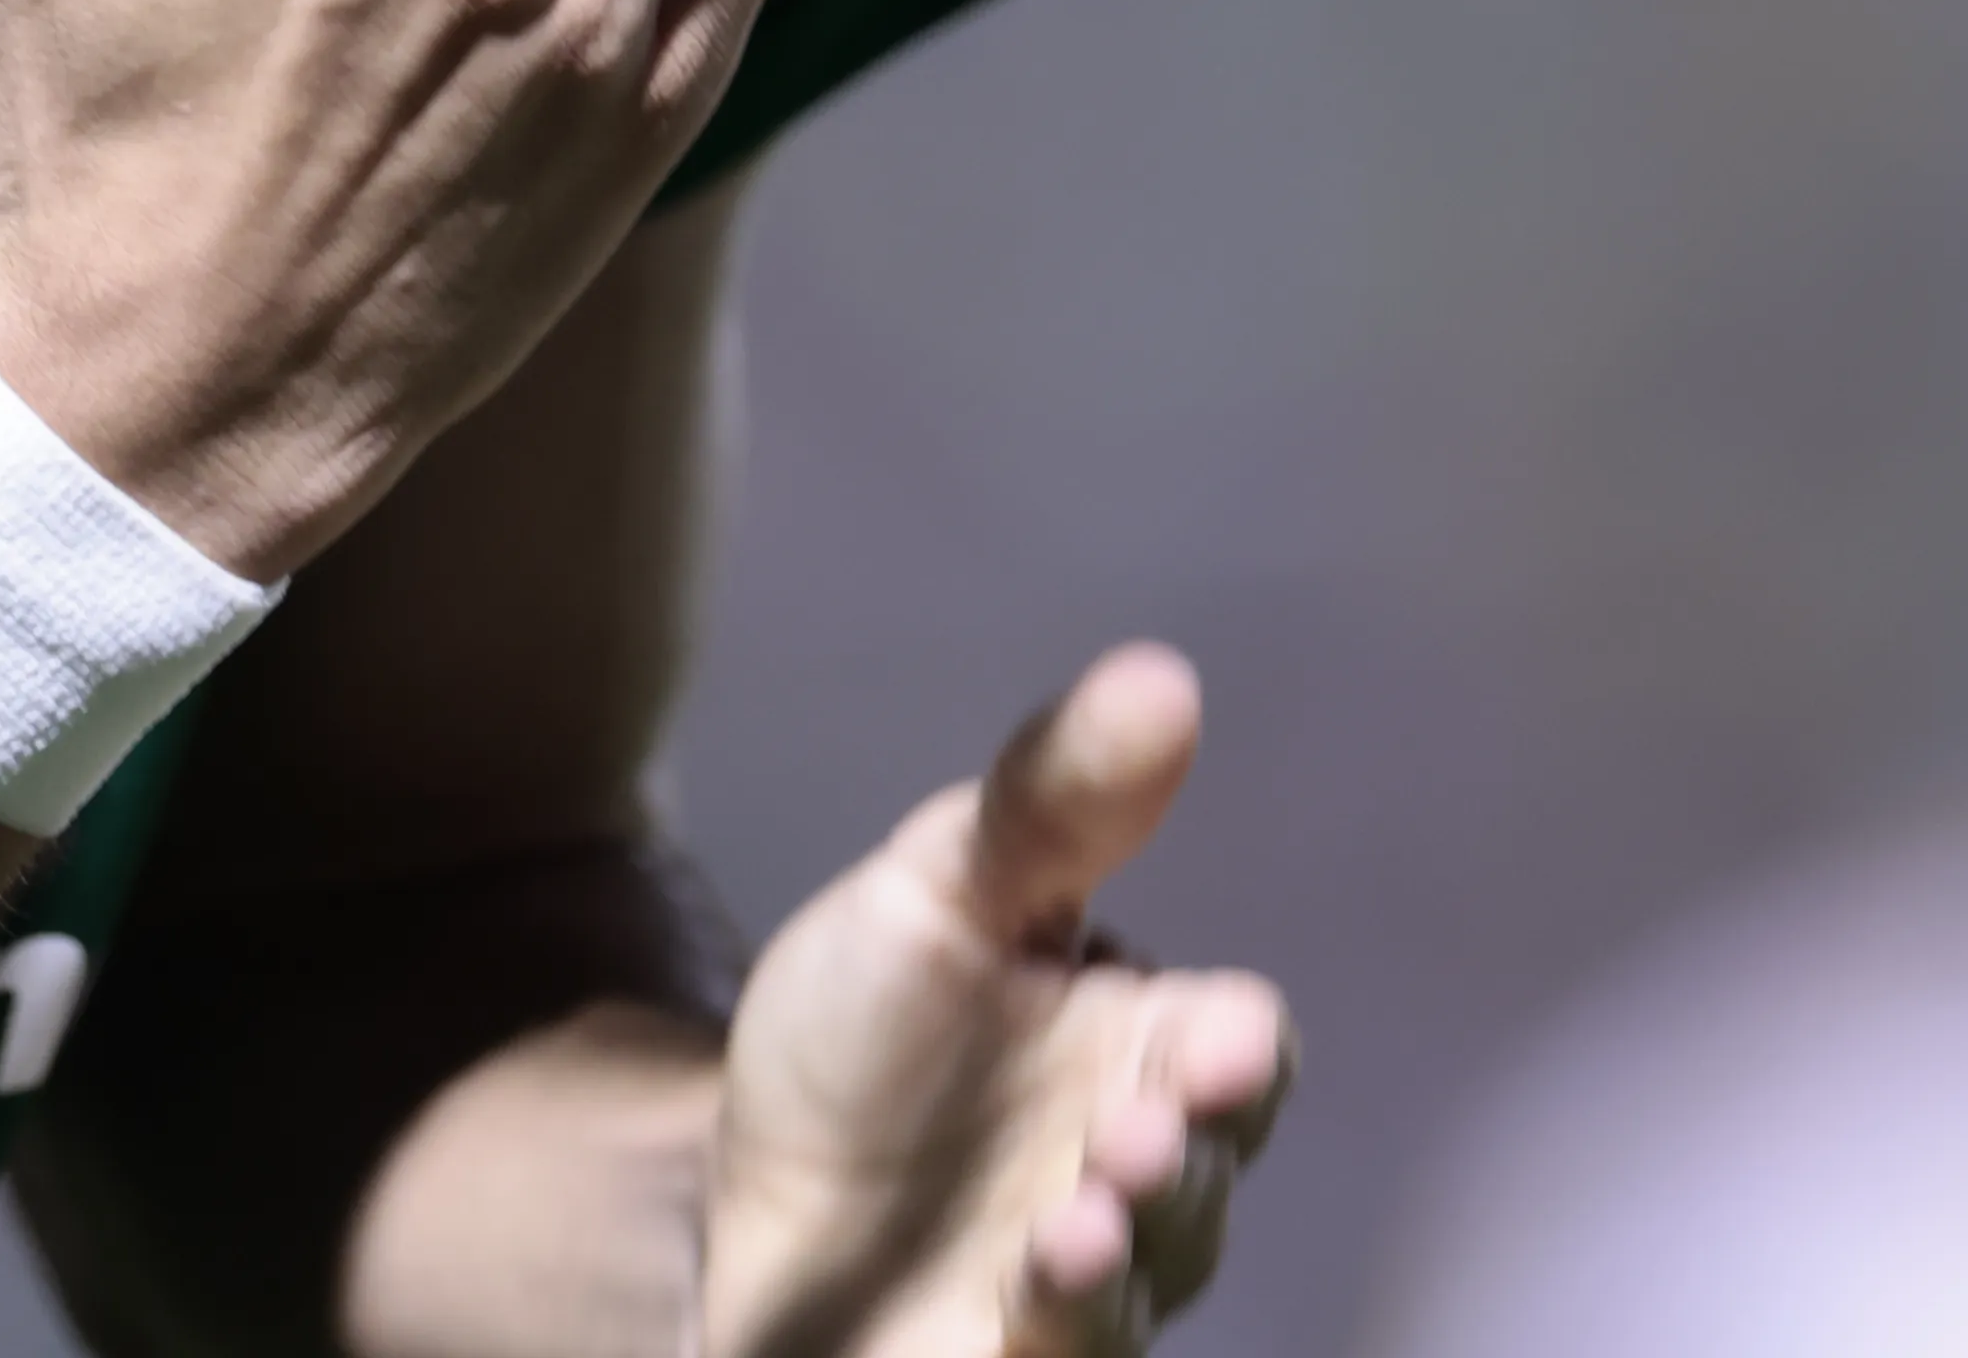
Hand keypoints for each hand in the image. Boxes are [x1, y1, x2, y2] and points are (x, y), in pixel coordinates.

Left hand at [701, 647, 1297, 1356]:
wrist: (723, 1189)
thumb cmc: (863, 1037)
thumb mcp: (937, 894)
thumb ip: (1049, 804)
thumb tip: (1161, 675)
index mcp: (1145, 1046)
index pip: (1244, 1051)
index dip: (1244, 1055)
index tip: (1224, 1039)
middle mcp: (1136, 1176)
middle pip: (1203, 1176)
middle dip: (1178, 1162)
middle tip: (1130, 1138)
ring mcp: (1080, 1287)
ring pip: (1142, 1285)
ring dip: (1119, 1264)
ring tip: (1066, 1231)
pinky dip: (1056, 1336)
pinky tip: (1023, 1301)